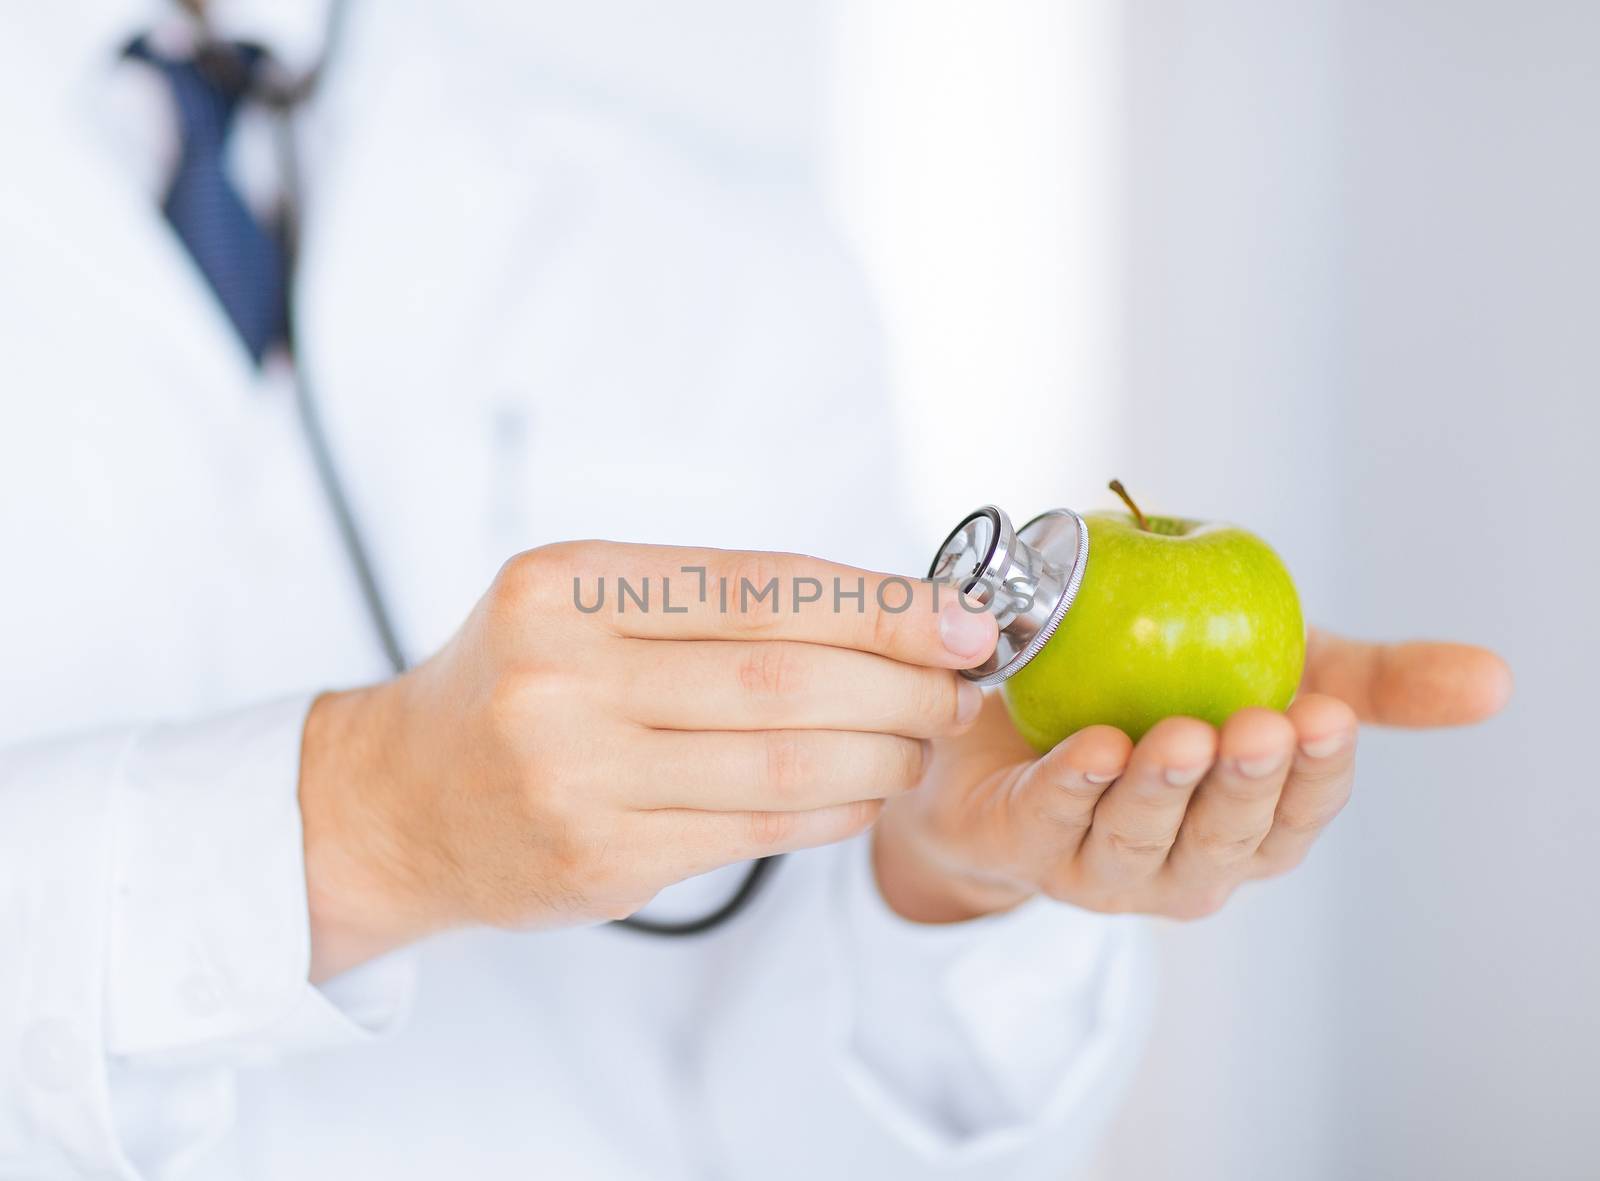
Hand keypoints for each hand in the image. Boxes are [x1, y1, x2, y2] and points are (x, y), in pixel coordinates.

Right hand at [299, 543, 997, 979]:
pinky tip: (864, 793)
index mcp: (565, 586)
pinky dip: (835, 810)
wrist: (396, 800)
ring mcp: (575, 776)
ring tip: (920, 743)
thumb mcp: (576, 606)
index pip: (761, 586)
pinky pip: (756, 830)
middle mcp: (561, 676)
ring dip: (883, 754)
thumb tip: (884, 614)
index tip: (960, 620)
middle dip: (901, 684)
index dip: (880, 605)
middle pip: (786, 676)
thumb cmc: (513, 687)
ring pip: (784, 762)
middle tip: (956, 688)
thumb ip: (705, 605)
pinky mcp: (598, 859)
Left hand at [873, 628, 1511, 922]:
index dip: (1316, 772)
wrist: (1013, 716)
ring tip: (1181, 736)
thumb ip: (1373, 682)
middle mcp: (1187, 863)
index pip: (1301, 814)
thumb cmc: (1165, 697)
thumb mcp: (1277, 671)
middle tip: (1263, 726)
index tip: (1329, 716)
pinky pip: (1052, 820)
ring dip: (1162, 792)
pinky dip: (1073, 787)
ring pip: (1140, 841)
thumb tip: (1496, 680)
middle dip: (1247, 788)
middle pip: (1227, 841)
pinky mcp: (1025, 846)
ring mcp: (1103, 869)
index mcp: (1255, 829)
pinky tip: (1094, 747)